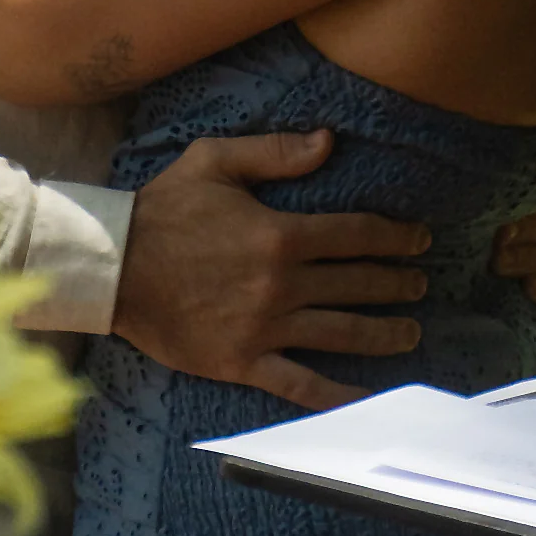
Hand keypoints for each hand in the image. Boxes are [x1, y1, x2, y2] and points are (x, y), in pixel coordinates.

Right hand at [113, 129, 430, 411]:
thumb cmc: (164, 208)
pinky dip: (337, 394)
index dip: (395, 236)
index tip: (420, 239)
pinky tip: (365, 395)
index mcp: (280, 233)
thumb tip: (329, 140)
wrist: (115, 267)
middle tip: (421, 284)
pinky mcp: (244, 361)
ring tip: (411, 332)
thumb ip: (275, 151)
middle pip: (358, 284)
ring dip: (384, 333)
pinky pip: (300, 384)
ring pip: (341, 333)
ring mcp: (265, 327)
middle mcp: (281, 284)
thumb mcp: (215, 161)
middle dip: (398, 283)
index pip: (357, 235)